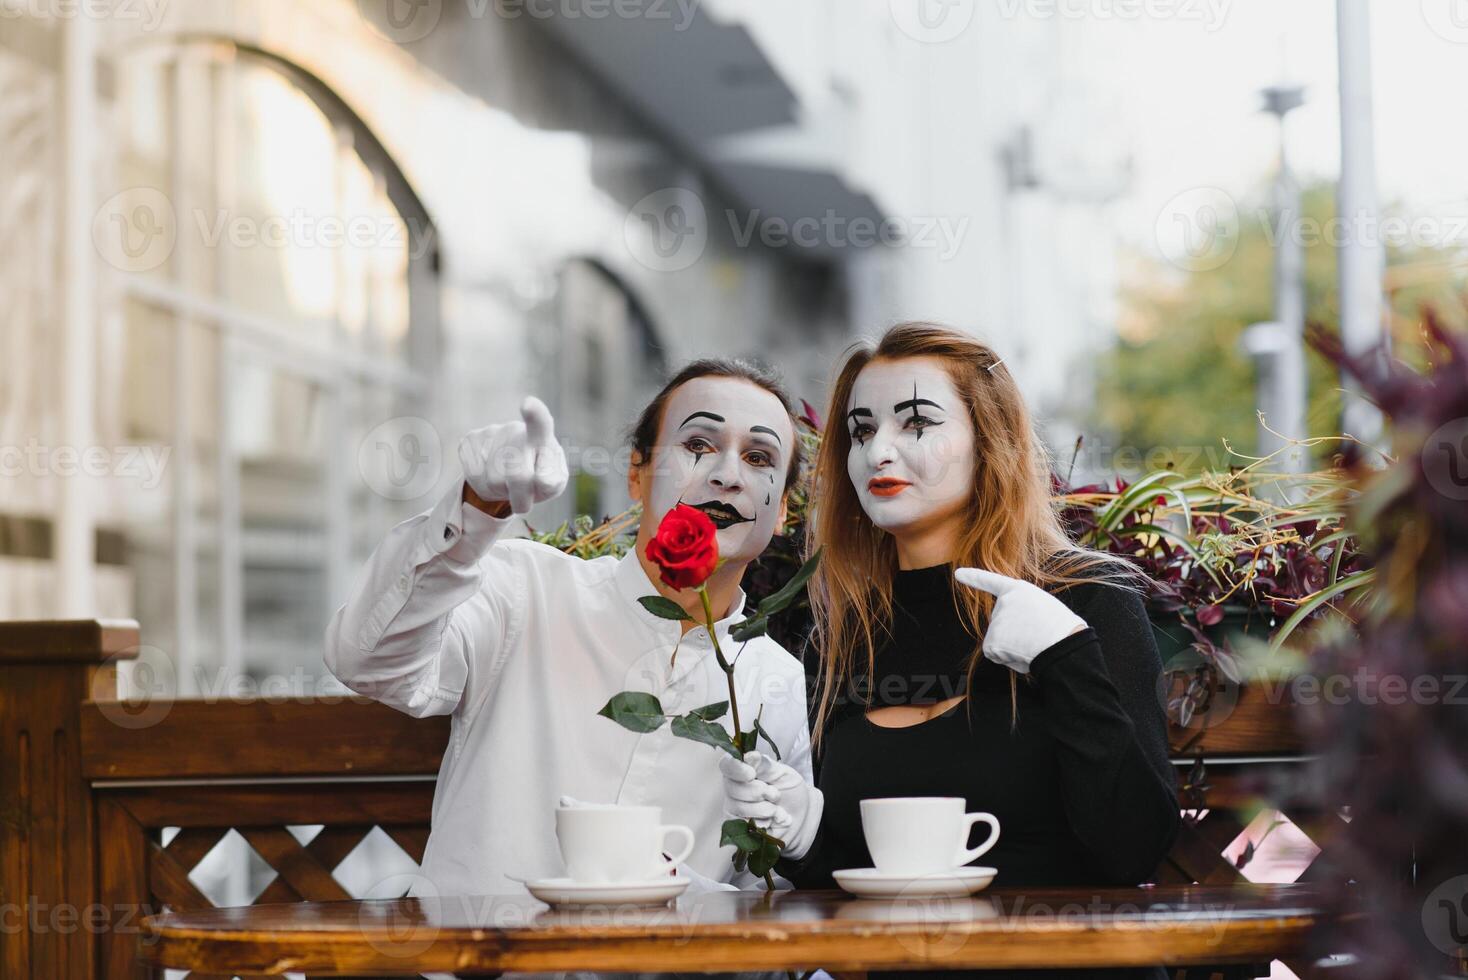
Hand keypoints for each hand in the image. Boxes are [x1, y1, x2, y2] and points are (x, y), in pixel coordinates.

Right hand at [458, 396, 567, 515]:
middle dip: (522, 497)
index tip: (528, 404)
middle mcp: (515, 430)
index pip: (541, 423)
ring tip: (507, 483)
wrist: (510, 473)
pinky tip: (491, 476)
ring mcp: (490, 433)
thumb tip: (540, 478)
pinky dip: (484, 486)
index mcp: (542, 437)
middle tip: (524, 501)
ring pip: (494, 482)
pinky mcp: (469, 441)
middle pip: (518, 475)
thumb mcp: (553, 482)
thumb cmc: (538, 476)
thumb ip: (551, 481)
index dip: (535, 414)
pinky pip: (474, 477)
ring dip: (502, 491)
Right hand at [718, 751, 822, 860]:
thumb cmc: (789, 789)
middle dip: (759, 791)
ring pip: (740, 808)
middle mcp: (733, 788)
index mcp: (741, 769)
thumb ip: (764, 765)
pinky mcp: (738, 829)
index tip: (752, 774)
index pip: (726, 765)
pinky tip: (774, 819)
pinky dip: (765, 823)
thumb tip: (749, 756)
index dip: (737, 770)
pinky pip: (745, 826)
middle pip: (732, 788)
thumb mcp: (780, 772)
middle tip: (775, 793)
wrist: (802, 815)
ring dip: (766, 808)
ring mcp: (734, 809)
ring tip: (777, 807)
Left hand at [955, 567, 1088, 674]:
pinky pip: (996, 654)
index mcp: (1018, 590)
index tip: (958, 573)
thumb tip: (1012, 635)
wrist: (1063, 643)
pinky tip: (1024, 653)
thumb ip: (1022, 613)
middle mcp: (1002, 603)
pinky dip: (1008, 659)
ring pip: (1000, 641)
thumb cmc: (1062, 630)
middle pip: (1002, 624)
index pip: (991, 582)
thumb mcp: (1043, 608)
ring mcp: (995, 621)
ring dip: (1014, 648)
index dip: (974, 578)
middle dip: (1015, 634)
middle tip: (1037, 636)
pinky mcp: (991, 641)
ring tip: (1033, 644)